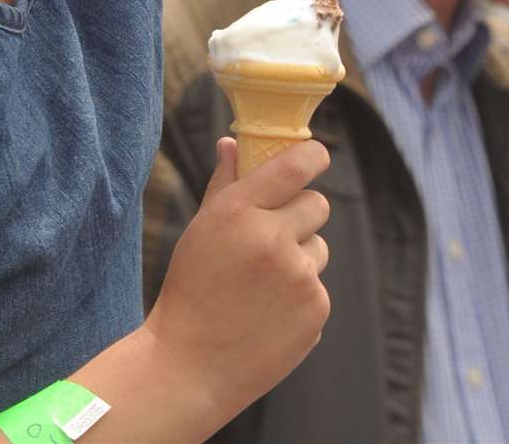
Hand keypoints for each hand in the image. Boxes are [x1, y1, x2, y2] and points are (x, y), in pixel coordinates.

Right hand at [143, 138, 330, 424]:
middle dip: (301, 213)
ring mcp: (299, 277)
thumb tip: (233, 143)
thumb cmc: (190, 289)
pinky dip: (300, 295)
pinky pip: (317, 287)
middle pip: (317, 204)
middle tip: (274, 234)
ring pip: (319, 248)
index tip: (316, 156)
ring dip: (300, 256)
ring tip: (262, 283)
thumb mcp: (201, 228)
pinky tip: (268, 312)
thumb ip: (224, 183)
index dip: (314, 156)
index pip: (297, 165)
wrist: (189, 366)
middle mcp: (274, 238)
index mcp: (240, 210)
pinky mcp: (316, 311)